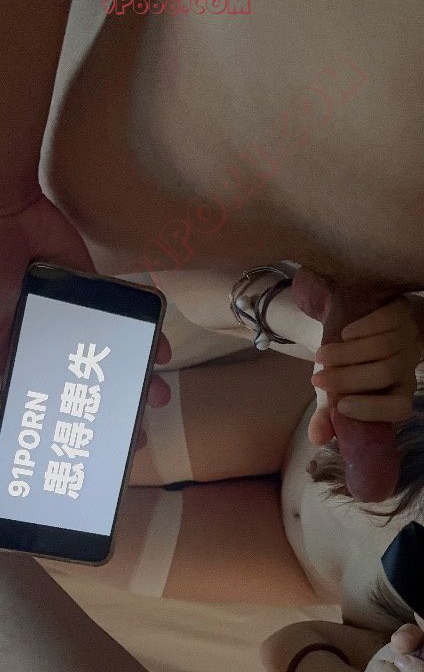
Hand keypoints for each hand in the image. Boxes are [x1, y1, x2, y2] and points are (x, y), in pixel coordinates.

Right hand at [0, 193, 171, 453]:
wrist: (6, 218)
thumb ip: (9, 373)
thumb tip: (12, 418)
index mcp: (19, 361)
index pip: (46, 406)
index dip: (68, 430)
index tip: (92, 454)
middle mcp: (46, 347)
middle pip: (84, 389)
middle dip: (111, 411)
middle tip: (136, 435)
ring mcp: (73, 323)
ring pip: (110, 359)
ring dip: (135, 378)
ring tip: (157, 396)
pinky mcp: (94, 297)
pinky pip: (125, 321)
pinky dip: (145, 334)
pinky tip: (160, 351)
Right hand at [307, 296, 419, 445]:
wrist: (343, 328)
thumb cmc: (342, 368)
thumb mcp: (332, 393)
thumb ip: (327, 416)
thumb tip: (316, 438)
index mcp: (398, 394)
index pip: (401, 407)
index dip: (374, 410)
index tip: (341, 407)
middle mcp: (408, 367)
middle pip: (387, 373)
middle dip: (349, 379)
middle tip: (318, 380)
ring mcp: (407, 338)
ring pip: (384, 347)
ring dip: (347, 354)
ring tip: (320, 356)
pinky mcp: (402, 313)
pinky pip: (387, 321)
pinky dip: (362, 328)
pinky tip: (344, 333)